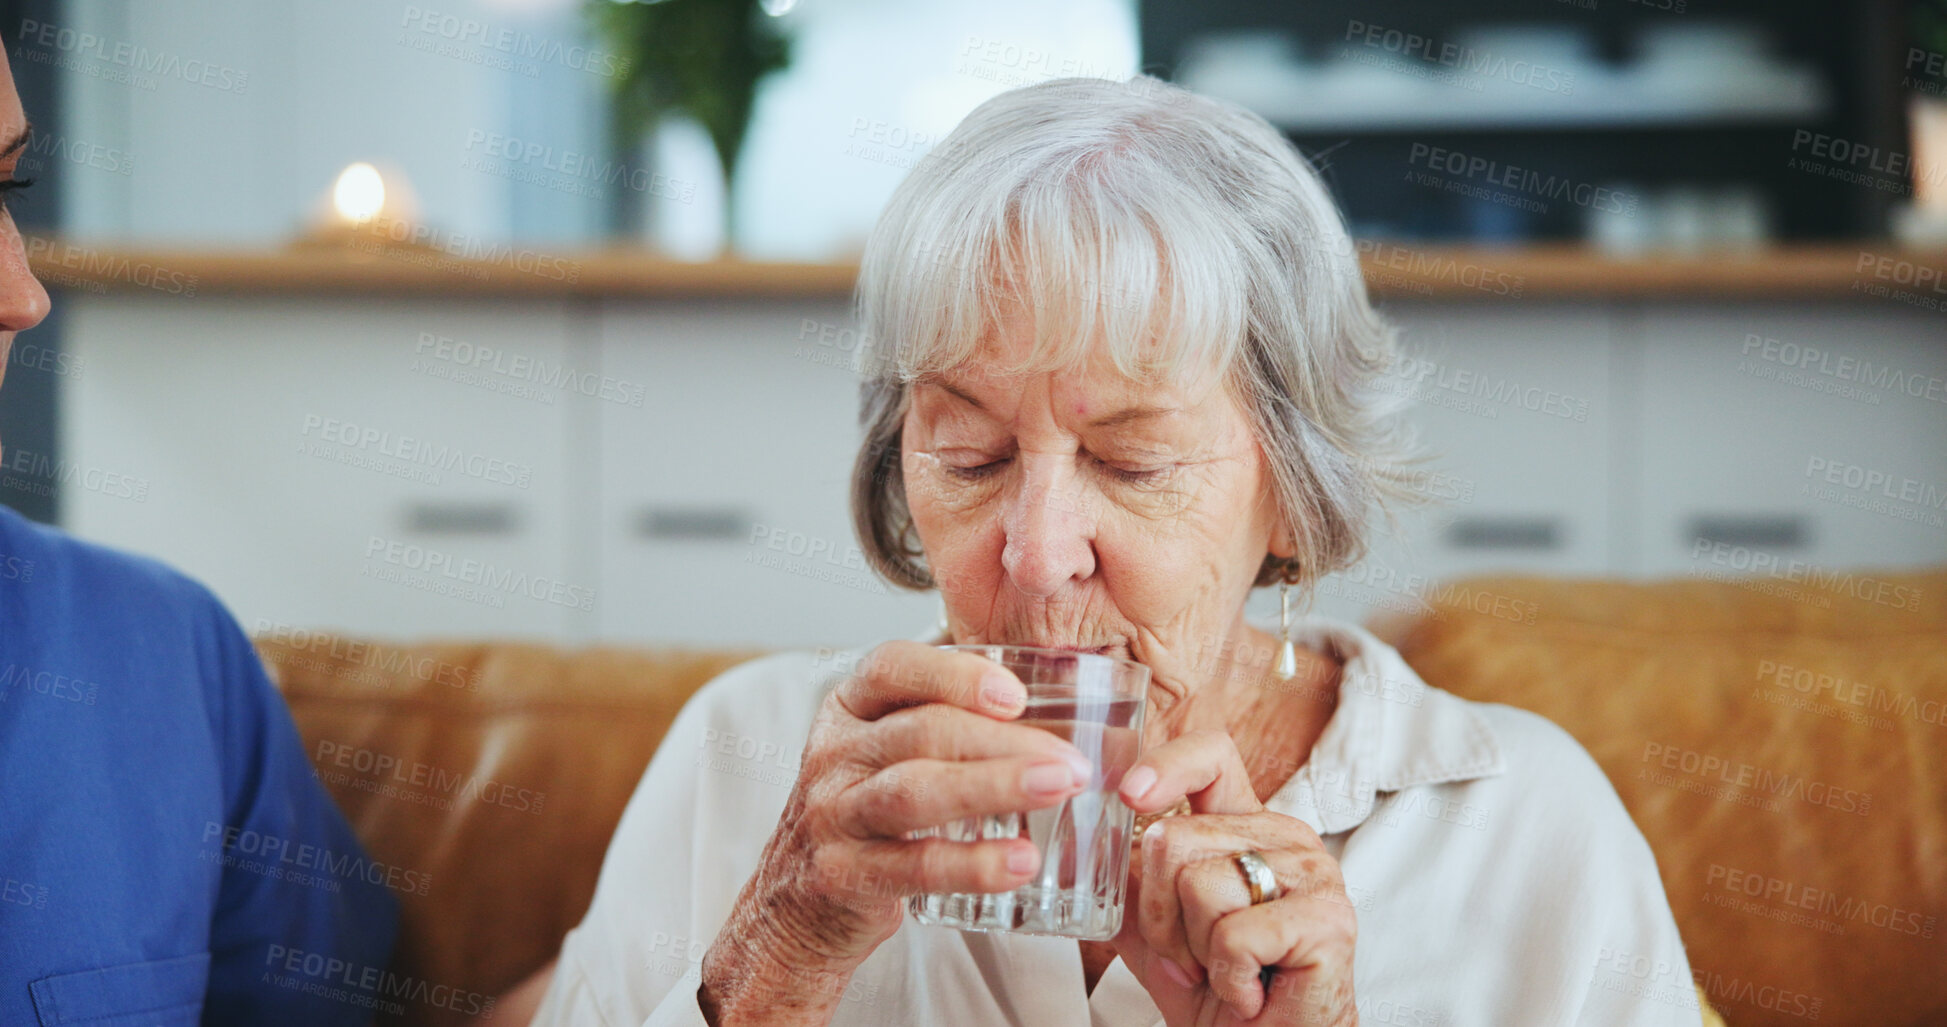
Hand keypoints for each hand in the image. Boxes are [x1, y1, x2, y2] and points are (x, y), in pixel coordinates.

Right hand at [699, 641, 1093, 1023]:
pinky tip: (1020, 862)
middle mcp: (834, 752)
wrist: (798, 902)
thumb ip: (954, 723)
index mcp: (849, 708)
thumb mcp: (890, 752)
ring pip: (915, 792)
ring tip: (1058, 789)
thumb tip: (1069, 707)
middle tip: (1072, 760)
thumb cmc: (871, 812)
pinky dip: (972, 863)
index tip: (1016, 695)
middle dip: (1004, 741)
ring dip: (994, 786)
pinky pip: (914, 866)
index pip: (891, 667)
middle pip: (920, 731)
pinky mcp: (843, 874)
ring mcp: (833, 813)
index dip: (954, 674)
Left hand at [1112, 730, 1357, 1026]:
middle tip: (1196, 957)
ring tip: (1228, 972)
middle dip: (1162, 917)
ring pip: (1199, 886)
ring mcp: (1313, 875)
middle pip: (1175, 839)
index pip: (1211, 758)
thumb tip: (1072, 855)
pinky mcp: (1327, 920)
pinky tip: (1250, 990)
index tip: (1131, 794)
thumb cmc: (1225, 997)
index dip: (1167, 765)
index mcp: (1248, 827)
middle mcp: (1284, 839)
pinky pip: (1233, 935)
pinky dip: (1227, 977)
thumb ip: (1125, 889)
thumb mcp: (1158, 937)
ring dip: (1195, 951)